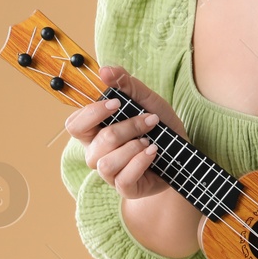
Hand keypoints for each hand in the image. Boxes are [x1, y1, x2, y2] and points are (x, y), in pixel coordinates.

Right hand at [63, 65, 187, 200]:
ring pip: (105, 163)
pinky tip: (153, 152)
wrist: (183, 154)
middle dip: (126, 127)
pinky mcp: (125, 188)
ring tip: (150, 141)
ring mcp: (110, 173)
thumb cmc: (159, 127)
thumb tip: (103, 70)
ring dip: (132, 147)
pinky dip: (140, 162)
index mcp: (95, 131)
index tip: (117, 102)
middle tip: (149, 120)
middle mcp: (97, 153)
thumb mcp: (147, 100)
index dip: (91, 113)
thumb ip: (126, 85)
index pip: (74, 125)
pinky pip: (123, 179)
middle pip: (96, 142)